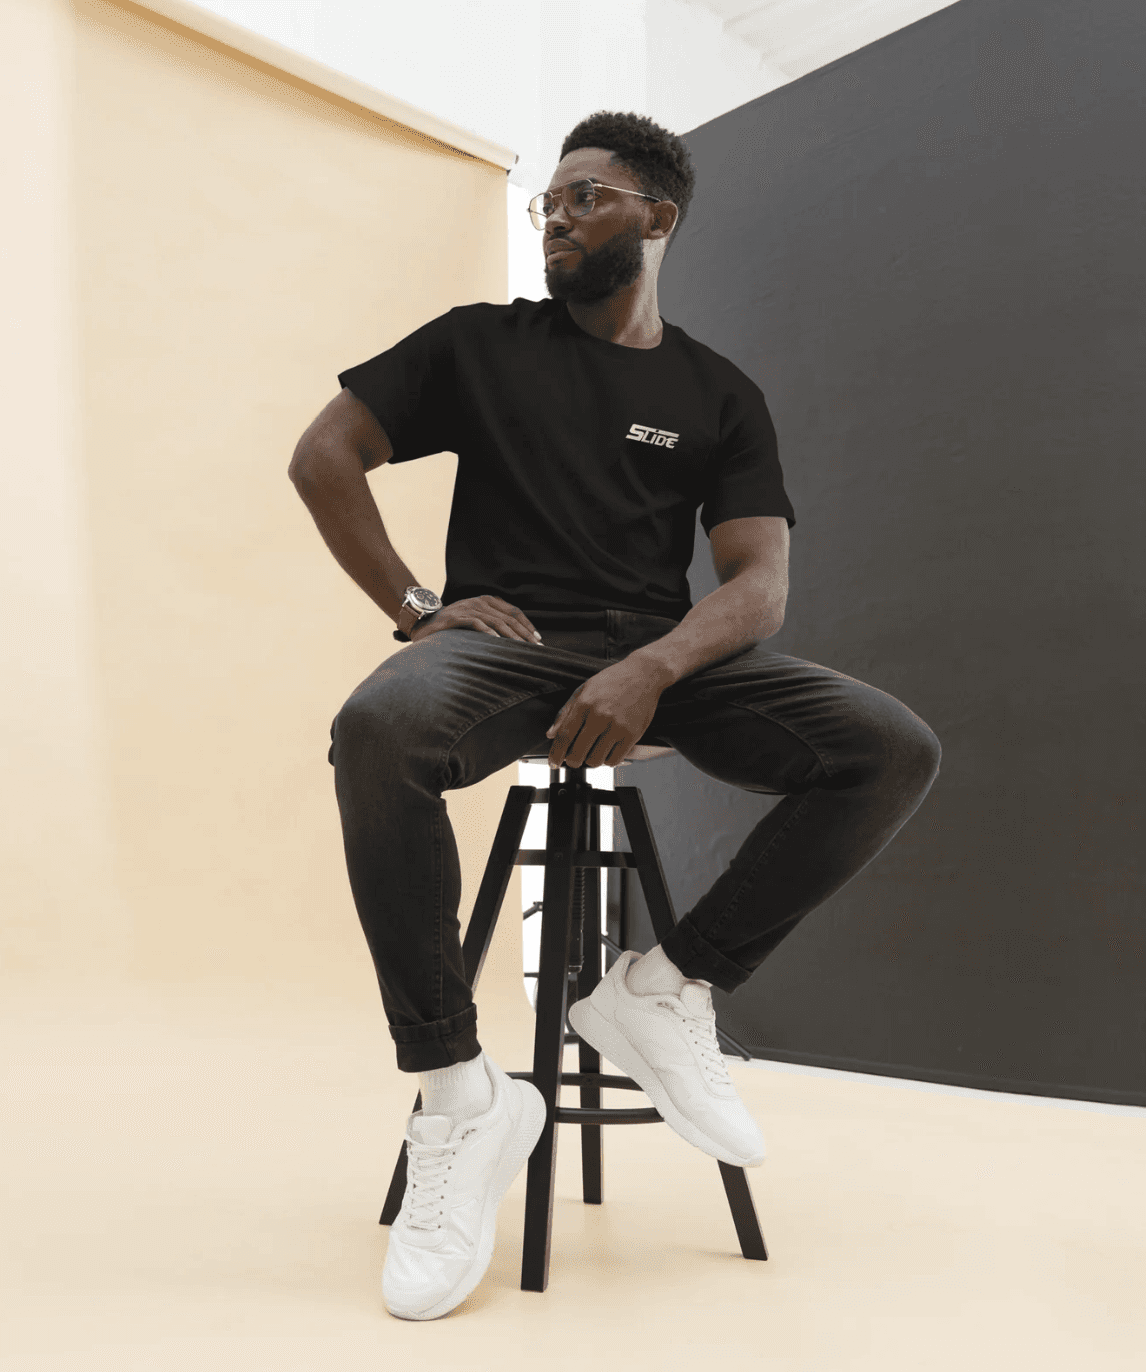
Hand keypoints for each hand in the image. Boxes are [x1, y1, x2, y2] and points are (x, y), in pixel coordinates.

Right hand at [410, 595, 541, 645]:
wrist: (423, 622)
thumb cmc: (452, 625)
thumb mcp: (475, 620)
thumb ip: (492, 623)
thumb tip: (515, 639)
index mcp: (486, 601)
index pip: (513, 611)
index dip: (527, 625)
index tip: (537, 639)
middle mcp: (479, 602)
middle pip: (508, 617)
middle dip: (524, 634)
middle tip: (535, 648)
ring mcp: (467, 608)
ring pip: (496, 621)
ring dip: (511, 636)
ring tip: (521, 648)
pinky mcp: (456, 617)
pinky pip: (476, 624)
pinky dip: (488, 633)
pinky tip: (497, 642)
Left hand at [546, 655, 667, 768]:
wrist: (643, 674)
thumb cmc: (613, 680)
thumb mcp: (583, 689)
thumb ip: (565, 713)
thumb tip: (551, 734)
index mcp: (585, 704)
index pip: (564, 737)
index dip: (556, 754)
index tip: (554, 763)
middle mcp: (600, 716)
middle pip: (578, 753)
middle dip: (572, 761)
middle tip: (574, 758)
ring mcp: (617, 727)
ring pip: (596, 760)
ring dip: (591, 761)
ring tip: (593, 751)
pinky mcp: (632, 734)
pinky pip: (614, 760)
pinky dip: (608, 761)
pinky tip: (607, 751)